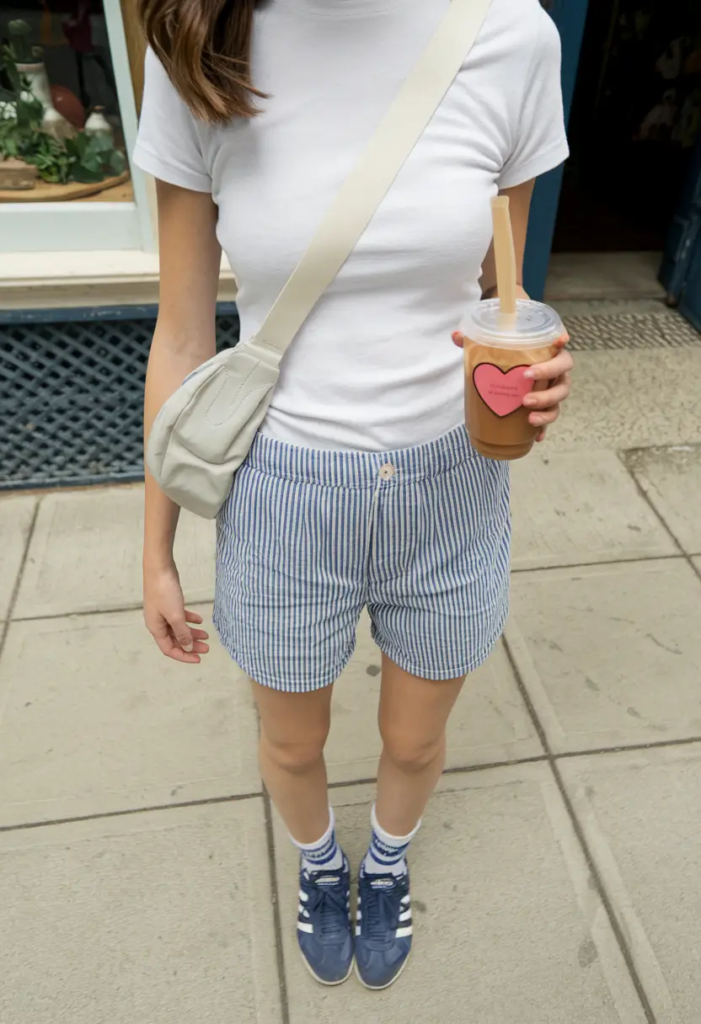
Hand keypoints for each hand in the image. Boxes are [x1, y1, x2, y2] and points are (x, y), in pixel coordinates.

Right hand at [143, 562, 209, 663]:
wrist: (159, 567)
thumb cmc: (165, 591)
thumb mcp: (175, 615)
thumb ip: (182, 632)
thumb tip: (187, 647)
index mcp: (155, 628)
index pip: (169, 649)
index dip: (184, 656)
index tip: (199, 658)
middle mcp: (157, 622)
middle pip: (175, 640)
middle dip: (191, 645)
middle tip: (207, 648)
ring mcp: (162, 612)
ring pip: (178, 628)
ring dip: (192, 633)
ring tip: (207, 636)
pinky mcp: (168, 602)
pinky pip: (179, 616)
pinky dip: (189, 619)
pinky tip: (200, 620)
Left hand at [452, 284, 572, 441]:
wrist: (506, 378)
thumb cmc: (505, 361)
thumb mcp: (489, 349)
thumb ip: (473, 341)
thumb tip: (456, 335)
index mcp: (546, 352)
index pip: (560, 344)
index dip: (562, 342)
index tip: (560, 341)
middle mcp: (555, 372)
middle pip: (562, 379)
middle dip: (547, 389)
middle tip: (526, 398)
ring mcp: (553, 391)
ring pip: (558, 402)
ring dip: (546, 410)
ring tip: (529, 417)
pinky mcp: (546, 409)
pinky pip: (549, 420)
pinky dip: (543, 429)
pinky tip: (536, 437)